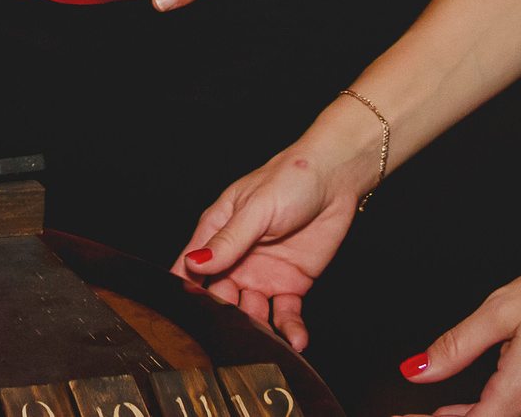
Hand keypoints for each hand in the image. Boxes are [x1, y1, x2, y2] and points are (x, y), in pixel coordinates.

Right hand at [172, 116, 379, 349]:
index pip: (190, 266)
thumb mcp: (255, 209)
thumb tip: (193, 263)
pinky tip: (294, 339)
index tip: (184, 316)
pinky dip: (289, 329)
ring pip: (250, 311)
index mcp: (217, 231)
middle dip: (222, 316)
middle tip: (229, 335)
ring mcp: (263, 273)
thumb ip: (227, 241)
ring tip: (263, 341)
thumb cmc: (290, 179)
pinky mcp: (292, 284)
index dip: (185, 290)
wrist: (336, 179)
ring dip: (255, 328)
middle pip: (218, 296)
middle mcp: (236, 257)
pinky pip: (285, 313)